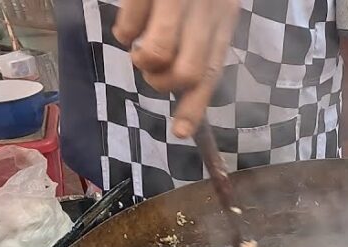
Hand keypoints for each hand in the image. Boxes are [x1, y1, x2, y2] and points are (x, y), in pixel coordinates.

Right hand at [112, 0, 240, 137]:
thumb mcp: (207, 4)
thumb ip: (200, 36)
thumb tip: (182, 79)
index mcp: (224, 14)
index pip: (212, 71)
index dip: (195, 106)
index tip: (180, 132)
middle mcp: (206, 7)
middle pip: (188, 72)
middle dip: (162, 83)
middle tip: (150, 69)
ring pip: (159, 54)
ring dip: (142, 62)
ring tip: (136, 50)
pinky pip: (130, 27)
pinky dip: (124, 34)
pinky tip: (126, 29)